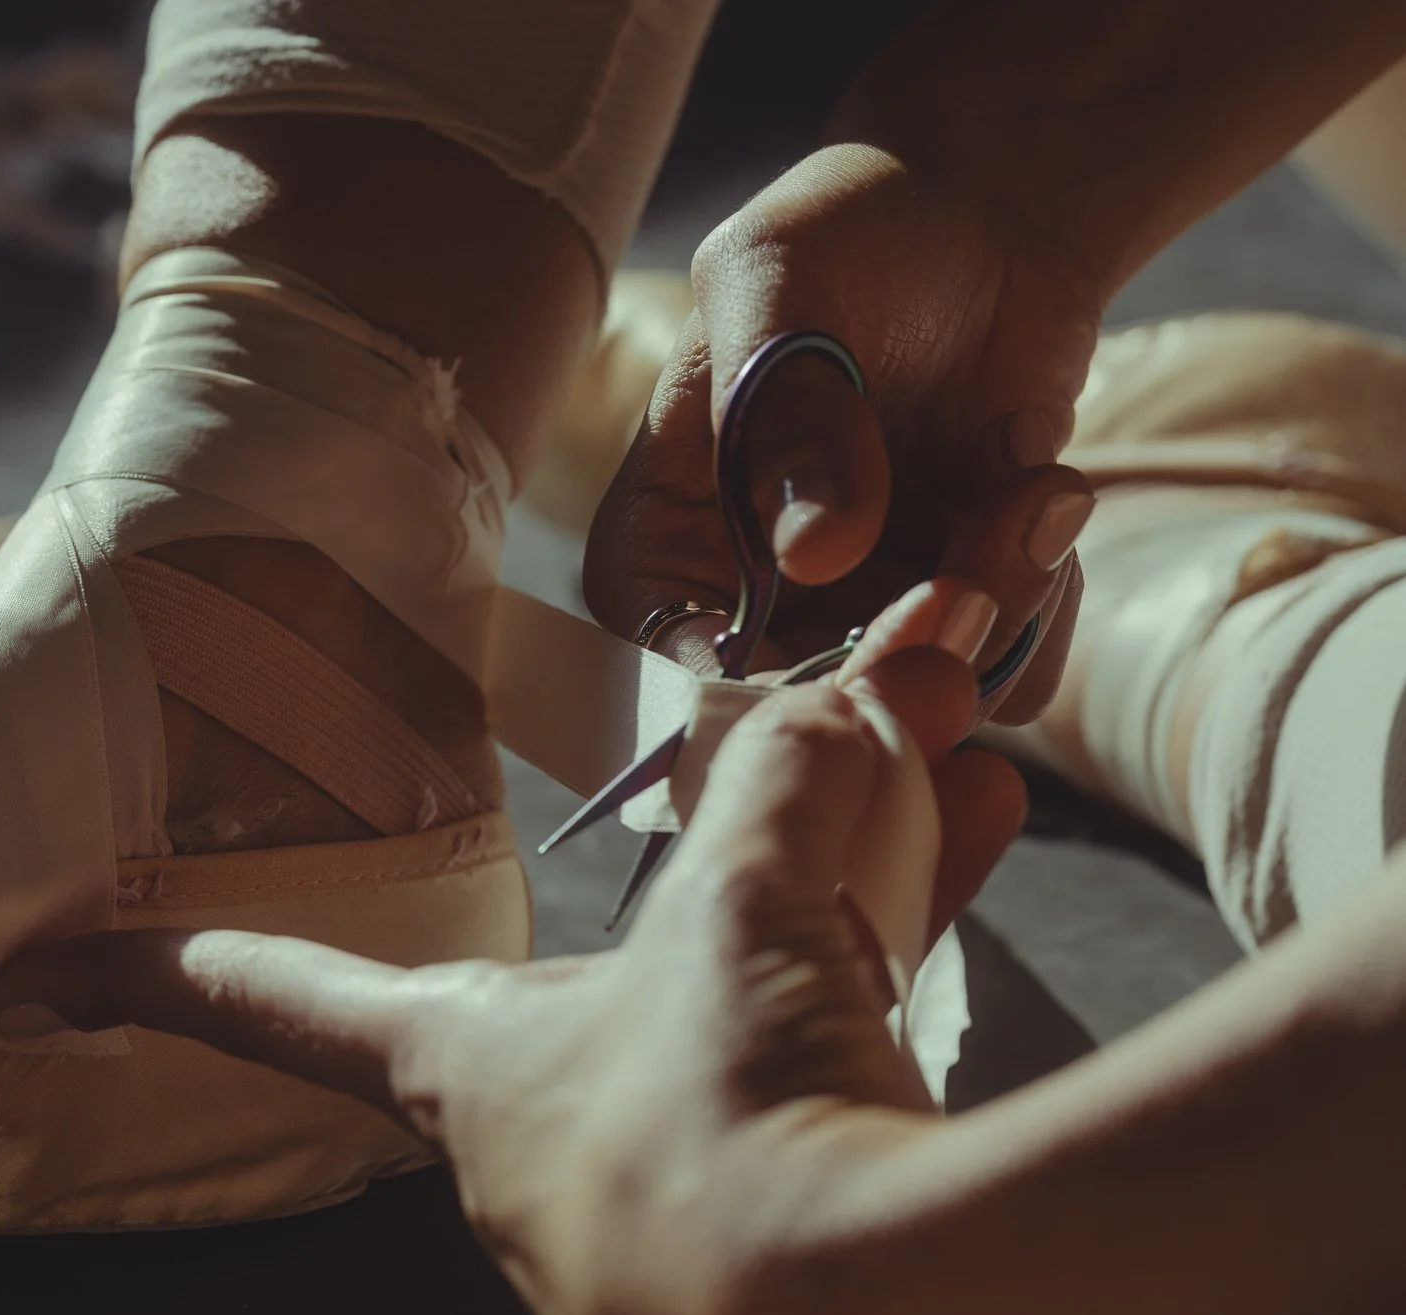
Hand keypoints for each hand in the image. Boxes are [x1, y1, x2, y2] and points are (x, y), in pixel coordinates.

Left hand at [0, 644, 1024, 1314]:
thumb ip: (791, 786)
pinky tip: (986, 907)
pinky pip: (830, 1112)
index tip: (49, 972)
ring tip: (958, 793)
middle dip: (762, 873)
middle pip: (621, 984)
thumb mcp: (748, 911)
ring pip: (750, 1035)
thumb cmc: (735, 1119)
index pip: (285, 1006)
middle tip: (858, 775)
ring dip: (858, 914)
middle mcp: (543, 1170)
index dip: (181, 972)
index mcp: (470, 1076)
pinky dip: (904, 1004)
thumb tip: (872, 673)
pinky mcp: (779, 1305)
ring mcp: (661, 1251)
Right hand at [583, 143, 1099, 722]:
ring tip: (1031, 484)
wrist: (982, 209)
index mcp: (665, 533)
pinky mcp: (959, 607)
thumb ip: (783, 410)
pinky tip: (1045, 492)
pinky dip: (1047, 597)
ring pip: (922, 696)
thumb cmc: (845, 228)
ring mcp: (857, 611)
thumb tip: (810, 549)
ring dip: (1001, 605)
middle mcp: (750, 596)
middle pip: (804, 707)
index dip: (738, 691)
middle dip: (906, 652)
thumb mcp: (779, 281)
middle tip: (981, 553)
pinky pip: (1008, 671)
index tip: (832, 660)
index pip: (665, 658)